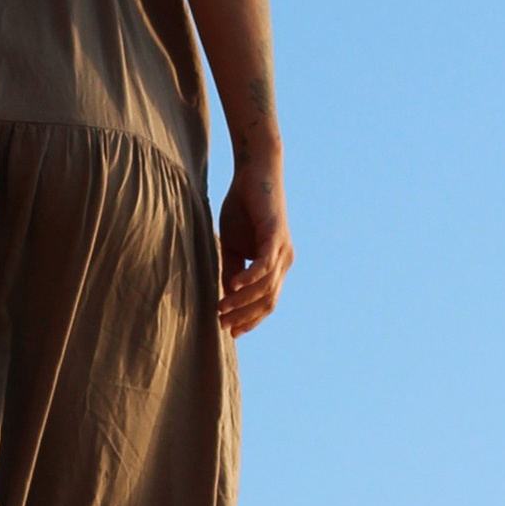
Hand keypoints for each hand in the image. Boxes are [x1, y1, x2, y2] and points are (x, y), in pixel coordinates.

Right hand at [218, 161, 291, 334]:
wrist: (254, 174)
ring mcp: (283, 250)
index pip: (267, 302)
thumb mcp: (232, 246)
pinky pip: (264, 266)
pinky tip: (231, 288)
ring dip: (241, 302)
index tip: (228, 331)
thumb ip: (231, 270)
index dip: (249, 319)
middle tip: (221, 324)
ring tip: (220, 308)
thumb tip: (225, 296)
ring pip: (265, 288)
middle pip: (268, 301)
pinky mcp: (276, 237)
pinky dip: (248, 280)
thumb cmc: (243, 208)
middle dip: (245, 316)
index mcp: (276, 266)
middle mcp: (284, 261)